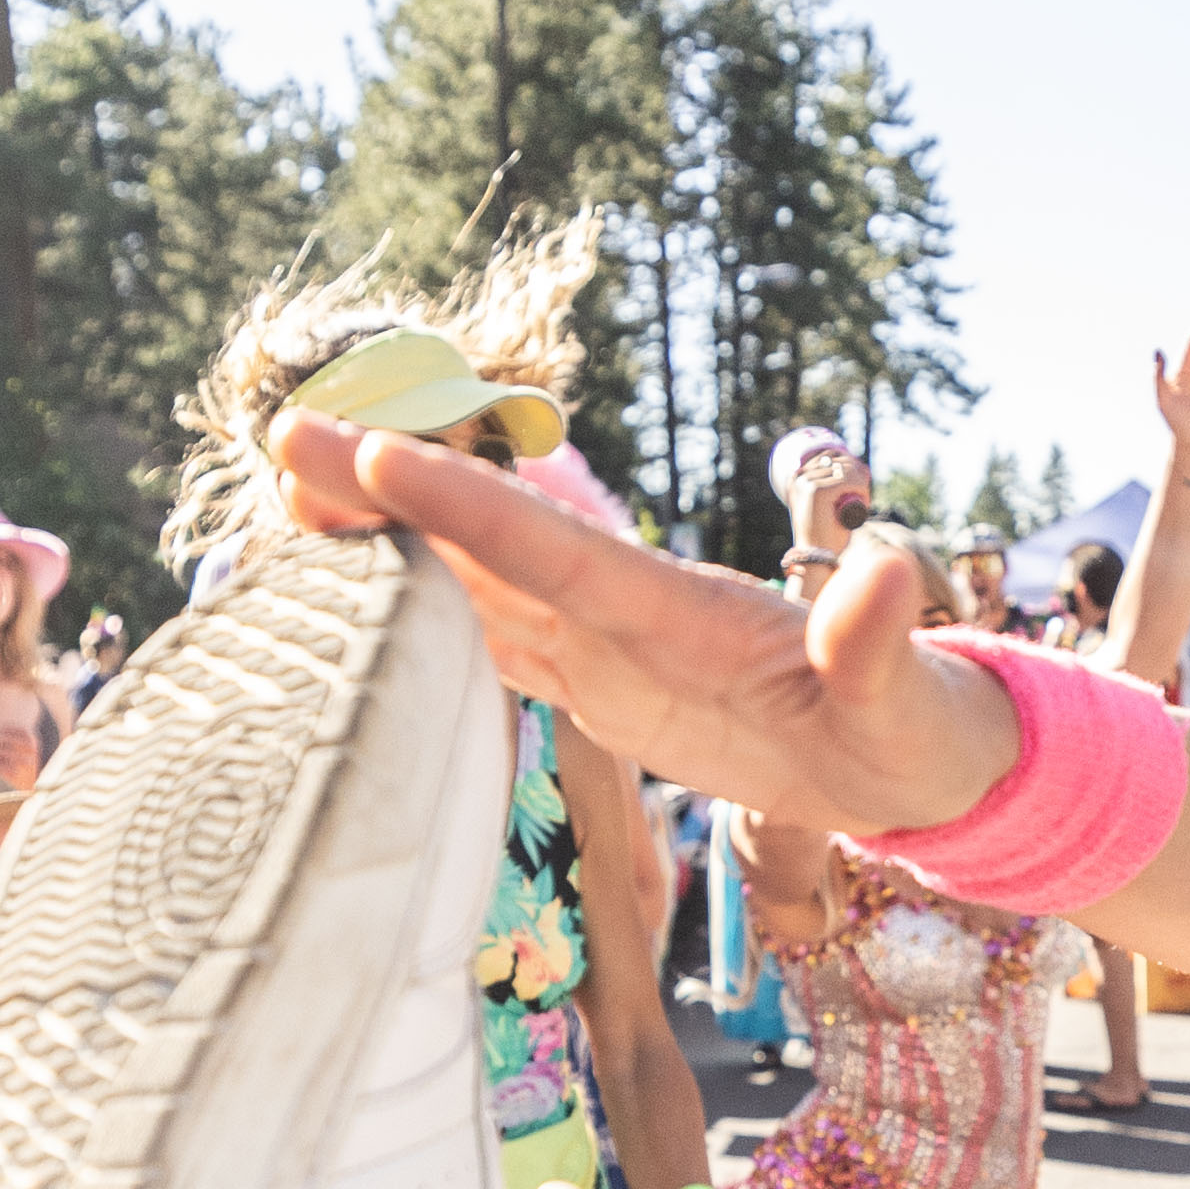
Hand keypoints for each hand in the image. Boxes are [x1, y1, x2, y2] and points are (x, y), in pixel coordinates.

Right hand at [279, 416, 1022, 844]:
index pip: (552, 547)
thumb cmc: (911, 726)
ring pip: (470, 580)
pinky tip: (347, 607)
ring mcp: (604, 640)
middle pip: (484, 540)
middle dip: (385, 491)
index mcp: (678, 606)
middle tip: (279, 435)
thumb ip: (880, 639)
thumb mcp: (904, 699)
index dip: (462, 504)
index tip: (372, 454)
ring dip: (379, 543)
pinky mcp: (597, 681)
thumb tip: (891, 568)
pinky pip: (489, 641)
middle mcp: (625, 607)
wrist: (910, 752)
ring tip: (278, 501)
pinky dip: (415, 621)